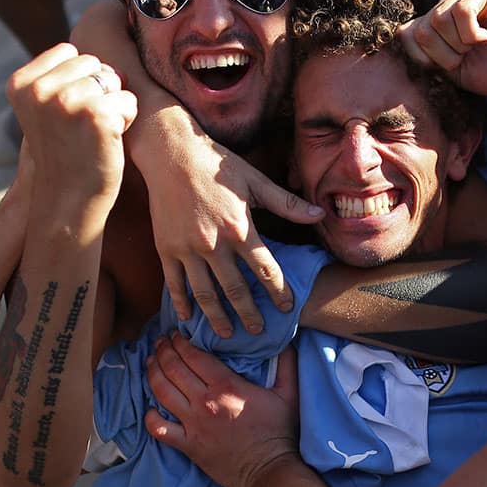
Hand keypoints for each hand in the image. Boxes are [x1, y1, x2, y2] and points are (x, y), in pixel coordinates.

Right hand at [6, 43, 136, 206]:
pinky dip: (127, 120)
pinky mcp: (97, 115)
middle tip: (84, 127)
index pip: (71, 53)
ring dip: (114, 107)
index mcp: (21, 83)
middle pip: (95, 64)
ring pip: (115, 81)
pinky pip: (129, 101)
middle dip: (100, 92)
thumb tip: (108, 59)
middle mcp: (40, 89)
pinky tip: (107, 141)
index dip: (81, 82)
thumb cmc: (66, 150)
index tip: (69, 114)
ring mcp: (67, 100)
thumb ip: (62, 76)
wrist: (68, 198)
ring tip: (94, 134)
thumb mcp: (47, 108)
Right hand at [139, 126, 323, 334]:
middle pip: (235, 289)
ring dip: (217, 317)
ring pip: (205, 293)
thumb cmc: (217, 164)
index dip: (278, 290)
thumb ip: (287, 203)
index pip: (266, 269)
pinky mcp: (166, 248)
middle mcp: (214, 244)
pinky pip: (174, 283)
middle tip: (258, 331)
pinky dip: (182, 303)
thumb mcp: (256, 181)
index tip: (286, 307)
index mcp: (240, 228)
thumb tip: (320, 215)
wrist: (171, 153)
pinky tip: (188, 317)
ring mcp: (187, 249)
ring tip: (226, 334)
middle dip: (249, 313)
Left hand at [145, 333, 300, 486]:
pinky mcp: (188, 445)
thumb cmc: (279, 431)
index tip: (176, 334)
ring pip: (162, 393)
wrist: (269, 469)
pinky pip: (160, 430)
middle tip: (160, 342)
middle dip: (164, 351)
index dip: (181, 342)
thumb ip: (286, 363)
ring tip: (151, 362)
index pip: (195, 356)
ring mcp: (193, 424)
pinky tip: (149, 408)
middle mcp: (205, 402)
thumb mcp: (289, 393)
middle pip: (174, 369)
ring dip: (153, 373)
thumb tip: (285, 341)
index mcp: (226, 386)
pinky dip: (150, 418)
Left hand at [399, 0, 486, 95]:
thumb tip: (402, 34)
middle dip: (444, 54)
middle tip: (468, 56)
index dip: (425, 59)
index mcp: (437, 23)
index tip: (450, 67)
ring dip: (459, 44)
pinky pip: (462, 10)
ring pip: (439, 19)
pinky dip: (472, 33)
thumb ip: (428, 55)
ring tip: (479, 46)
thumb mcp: (455, 72)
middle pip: (423, 29)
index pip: (406, 34)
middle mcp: (448, 4)